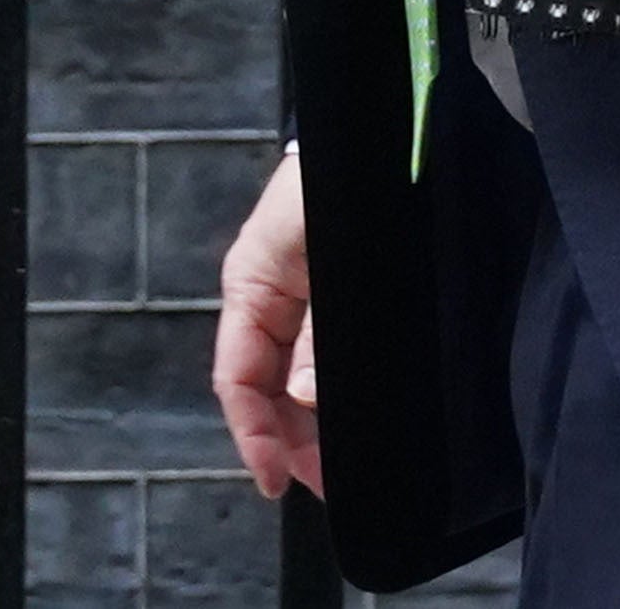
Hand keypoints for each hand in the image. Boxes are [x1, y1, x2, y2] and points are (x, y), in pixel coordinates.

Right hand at [210, 150, 323, 498]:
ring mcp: (305, 301)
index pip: (237, 377)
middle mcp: (272, 300)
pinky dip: (335, 395)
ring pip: (297, 382)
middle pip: (267, 391)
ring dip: (313, 427)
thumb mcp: (322, 253)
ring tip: (341, 468)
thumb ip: (316, 330)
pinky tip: (355, 422)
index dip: (253, 434)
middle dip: (290, 443)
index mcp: (252, 284)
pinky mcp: (338, 300)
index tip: (276, 480)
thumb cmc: (340, 180)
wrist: (382, 132)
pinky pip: (325, 359)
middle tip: (324, 487)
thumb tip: (303, 397)